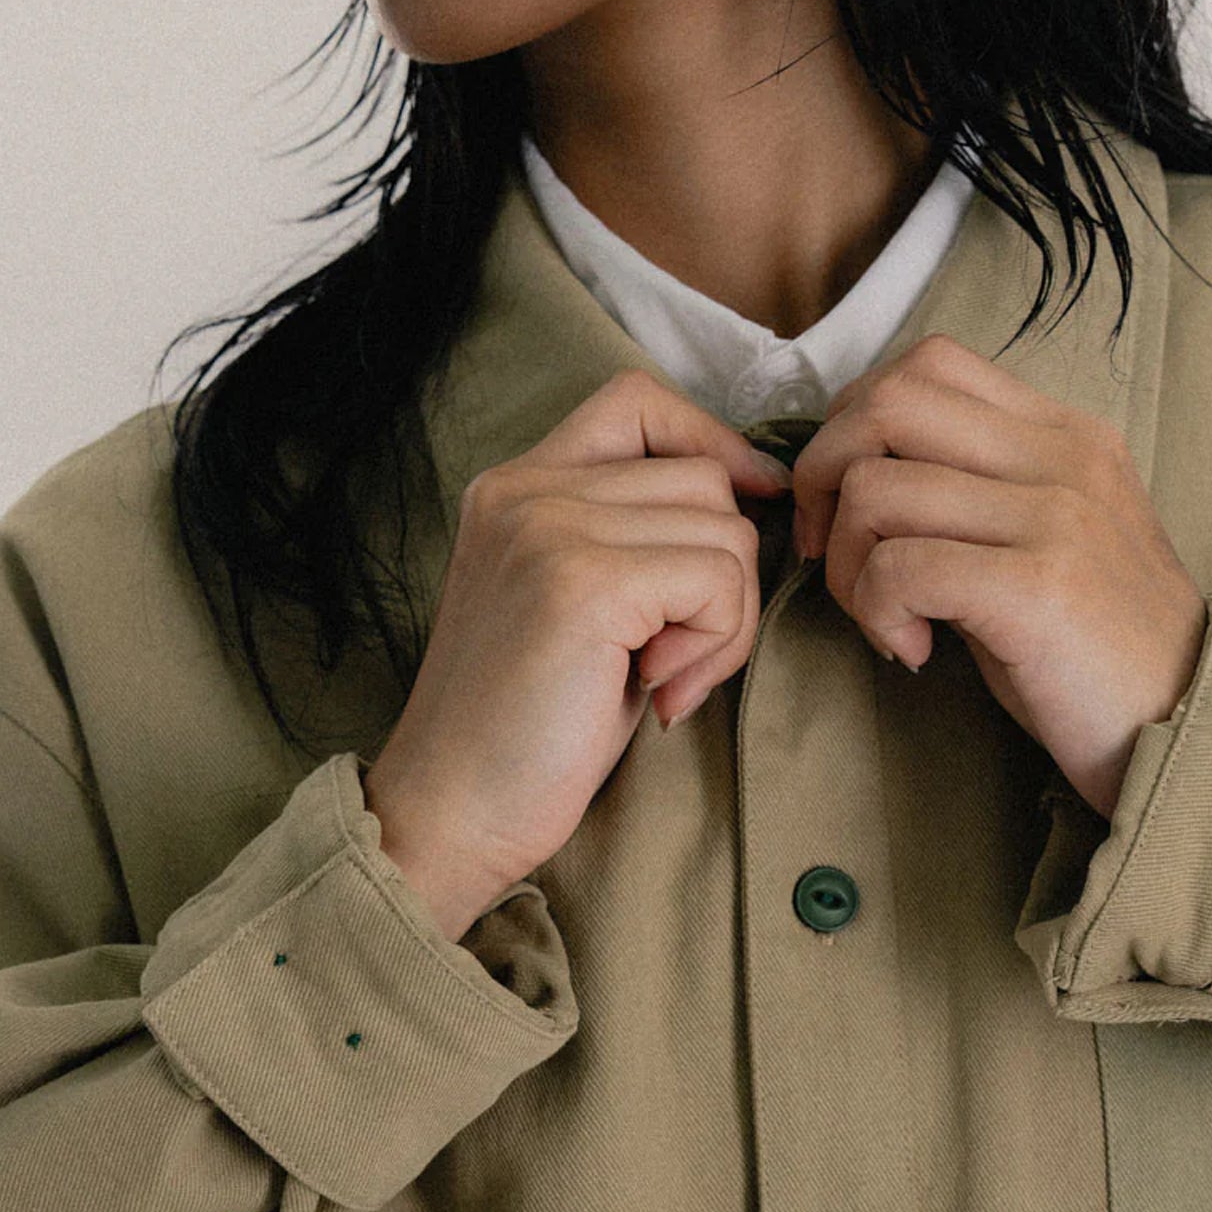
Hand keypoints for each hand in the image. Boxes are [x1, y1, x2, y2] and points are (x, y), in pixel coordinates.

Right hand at [363, 370, 790, 938]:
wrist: (453, 811)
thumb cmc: (529, 728)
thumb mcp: (580, 604)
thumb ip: (636, 537)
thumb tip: (758, 499)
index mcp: (516, 485)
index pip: (638, 401)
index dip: (710, 441)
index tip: (747, 507)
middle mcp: (526, 488)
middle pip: (705, 477)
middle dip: (724, 574)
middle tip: (677, 659)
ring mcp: (550, 528)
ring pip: (725, 530)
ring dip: (724, 620)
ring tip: (661, 681)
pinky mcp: (583, 583)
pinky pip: (716, 580)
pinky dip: (714, 645)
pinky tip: (659, 695)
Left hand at [788, 332, 1207, 821]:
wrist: (1189, 726)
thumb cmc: (1095, 650)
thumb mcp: (1045, 542)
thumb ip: (973, 492)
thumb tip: (856, 479)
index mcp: (1064, 433)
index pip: (927, 364)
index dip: (854, 425)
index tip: (848, 508)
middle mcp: (1062, 455)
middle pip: (885, 402)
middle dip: (824, 478)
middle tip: (836, 558)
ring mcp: (1055, 514)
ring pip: (875, 488)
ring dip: (849, 566)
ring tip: (888, 621)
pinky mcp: (1039, 585)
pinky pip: (898, 566)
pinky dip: (878, 613)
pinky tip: (915, 651)